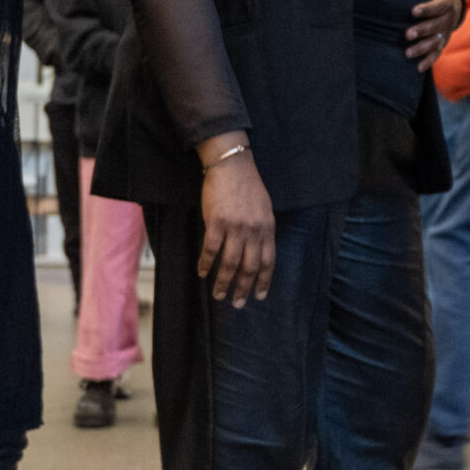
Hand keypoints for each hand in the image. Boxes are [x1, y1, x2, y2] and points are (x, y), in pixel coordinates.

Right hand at [196, 135, 274, 307]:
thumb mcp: (265, 209)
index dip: (263, 281)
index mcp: (267, 228)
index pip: (268, 261)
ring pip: (230, 264)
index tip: (259, 296)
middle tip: (238, 304)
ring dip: (223, 282)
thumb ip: (262, 230)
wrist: (232, 166)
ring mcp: (235, 228)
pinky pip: (211, 250)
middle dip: (243, 288)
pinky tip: (202, 273)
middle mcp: (254, 231)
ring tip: (219, 295)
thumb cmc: (248, 187)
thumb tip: (259, 251)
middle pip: (249, 267)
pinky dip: (205, 264)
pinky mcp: (216, 223)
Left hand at [406, 0, 463, 72]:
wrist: (455, 4)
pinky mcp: (442, 42)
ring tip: (407, 53)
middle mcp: (448, 19)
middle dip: (422, 31)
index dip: (427, 8)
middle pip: (436, 26)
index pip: (438, 6)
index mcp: (447, 1)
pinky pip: (437, 53)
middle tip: (407, 34)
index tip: (413, 10)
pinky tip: (417, 68)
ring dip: (422, 48)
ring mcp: (445, 32)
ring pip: (435, 42)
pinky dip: (428, 61)